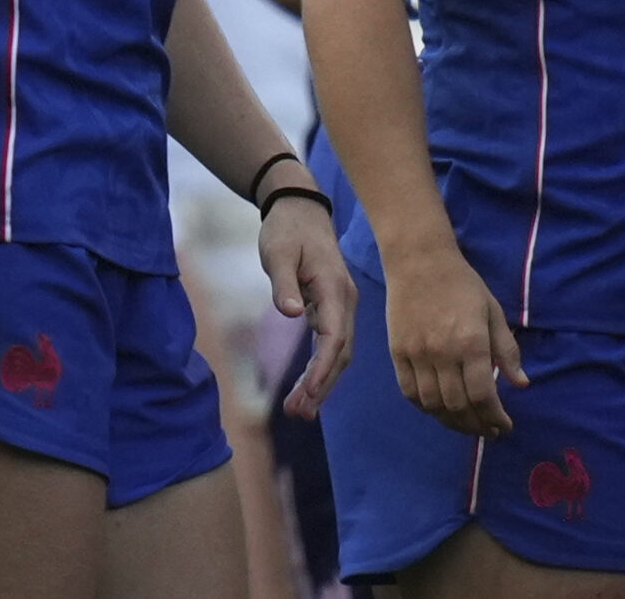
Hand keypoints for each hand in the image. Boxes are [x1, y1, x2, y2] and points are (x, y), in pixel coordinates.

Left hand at [257, 186, 356, 418]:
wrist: (300, 209)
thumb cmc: (287, 230)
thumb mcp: (279, 252)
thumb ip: (284, 284)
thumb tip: (291, 314)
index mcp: (334, 288)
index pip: (335, 336)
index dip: (323, 368)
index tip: (308, 393)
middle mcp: (344, 300)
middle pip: (340, 351)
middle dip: (323, 385)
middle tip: (297, 414)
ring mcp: (340, 305)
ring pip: (338, 352)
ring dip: (323, 382)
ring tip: (300, 411)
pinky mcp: (331, 308)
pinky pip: (331, 344)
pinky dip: (321, 369)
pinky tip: (308, 388)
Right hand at [383, 243, 526, 438]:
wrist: (420, 263)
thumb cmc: (463, 285)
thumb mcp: (493, 312)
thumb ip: (507, 350)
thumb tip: (521, 384)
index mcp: (471, 342)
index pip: (483, 394)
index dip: (494, 417)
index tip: (504, 426)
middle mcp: (443, 354)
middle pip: (458, 406)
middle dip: (476, 425)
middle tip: (489, 431)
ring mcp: (417, 355)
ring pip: (433, 405)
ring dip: (452, 422)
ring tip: (468, 425)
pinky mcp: (398, 354)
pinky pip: (410, 393)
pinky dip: (426, 408)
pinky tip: (441, 411)